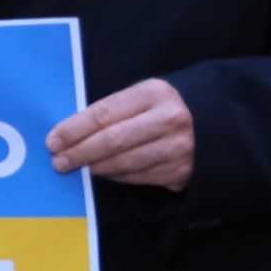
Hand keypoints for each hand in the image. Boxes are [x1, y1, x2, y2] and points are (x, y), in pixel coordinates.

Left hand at [46, 77, 193, 190]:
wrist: (216, 125)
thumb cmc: (164, 107)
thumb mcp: (143, 96)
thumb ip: (113, 110)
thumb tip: (70, 132)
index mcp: (153, 93)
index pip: (103, 113)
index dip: (74, 129)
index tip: (53, 140)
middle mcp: (168, 120)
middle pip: (111, 141)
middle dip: (79, 152)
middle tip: (59, 161)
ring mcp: (178, 148)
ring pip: (123, 162)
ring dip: (94, 167)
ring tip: (76, 168)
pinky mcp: (181, 172)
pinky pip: (138, 177)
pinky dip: (116, 176)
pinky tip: (102, 172)